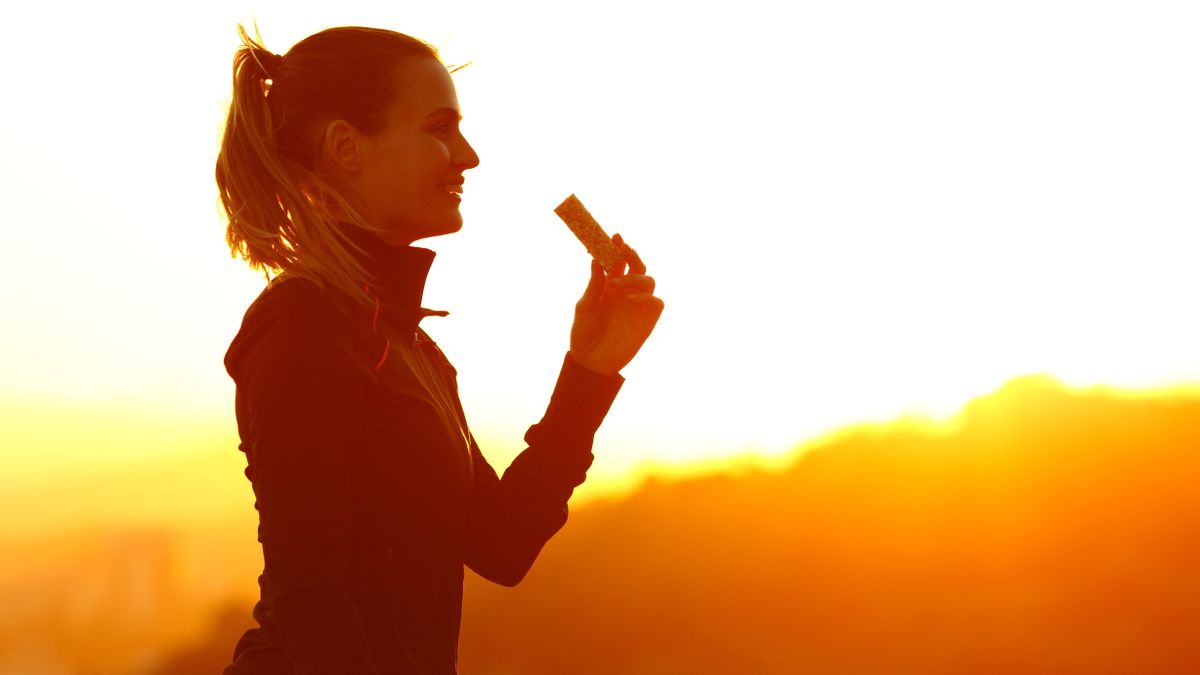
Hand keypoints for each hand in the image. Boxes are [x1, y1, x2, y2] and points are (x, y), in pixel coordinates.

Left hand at [570, 234, 664, 375]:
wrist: (591, 362)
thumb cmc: (584, 334)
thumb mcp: (585, 306)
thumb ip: (594, 285)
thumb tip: (595, 259)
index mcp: (609, 286)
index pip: (617, 262)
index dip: (617, 248)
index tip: (614, 236)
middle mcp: (626, 292)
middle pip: (636, 266)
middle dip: (631, 255)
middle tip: (622, 248)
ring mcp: (638, 305)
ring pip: (648, 280)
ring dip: (634, 278)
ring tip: (615, 285)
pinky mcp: (647, 320)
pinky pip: (656, 303)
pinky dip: (647, 297)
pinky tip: (631, 300)